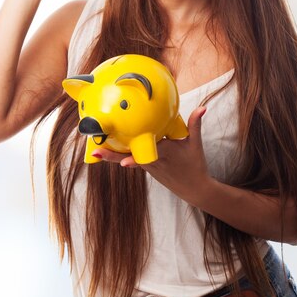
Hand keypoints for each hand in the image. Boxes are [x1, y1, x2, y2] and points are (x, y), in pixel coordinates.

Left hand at [91, 107, 210, 204]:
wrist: (195, 189)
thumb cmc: (195, 165)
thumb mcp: (195, 143)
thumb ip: (195, 124)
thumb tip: (201, 108)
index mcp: (165, 153)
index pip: (148, 154)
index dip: (134, 159)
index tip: (122, 163)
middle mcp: (153, 161)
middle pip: (130, 157)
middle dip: (112, 156)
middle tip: (95, 152)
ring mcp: (148, 166)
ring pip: (127, 159)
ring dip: (111, 156)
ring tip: (94, 150)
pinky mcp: (146, 168)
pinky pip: (131, 159)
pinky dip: (120, 155)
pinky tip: (106, 150)